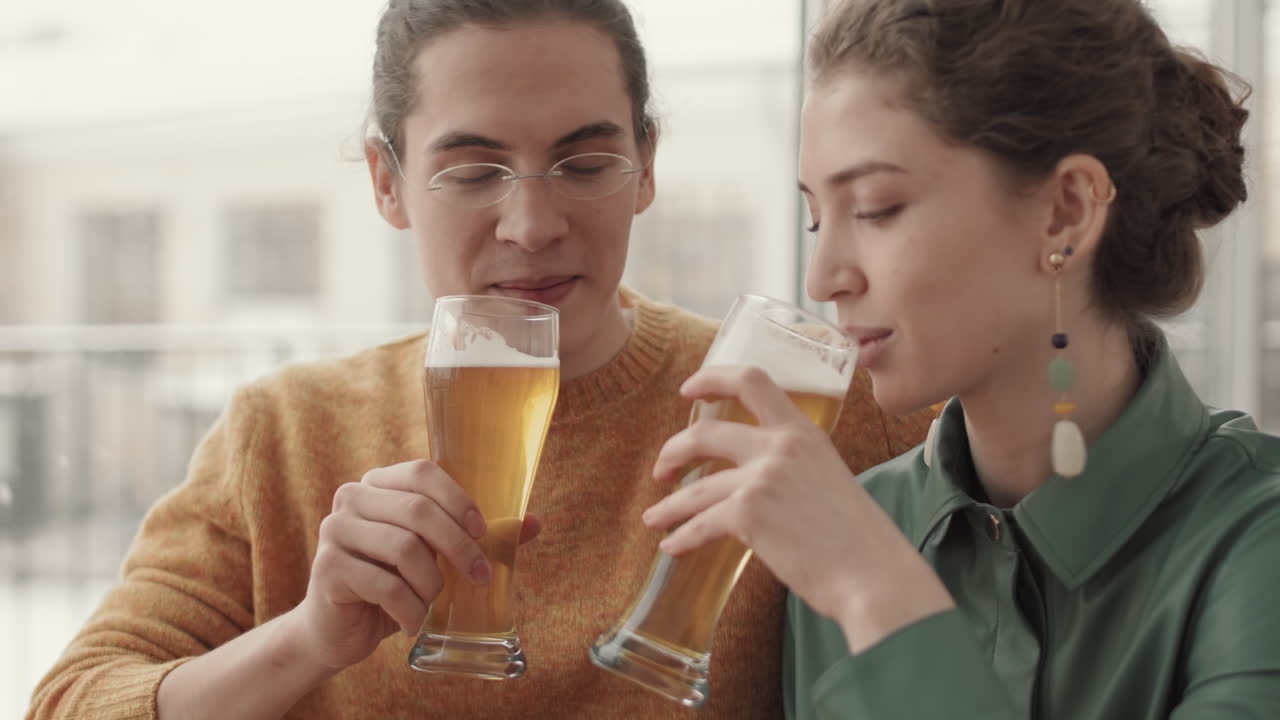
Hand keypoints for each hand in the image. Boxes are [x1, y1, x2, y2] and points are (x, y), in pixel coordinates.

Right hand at [289, 459, 541, 669]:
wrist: (339, 630)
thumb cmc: (393, 585)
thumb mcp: (436, 558)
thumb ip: (477, 537)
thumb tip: (535, 523)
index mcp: (379, 483)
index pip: (423, 472)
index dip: (458, 499)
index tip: (483, 532)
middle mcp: (352, 497)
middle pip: (418, 510)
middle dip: (459, 547)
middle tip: (479, 578)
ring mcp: (335, 530)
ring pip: (404, 548)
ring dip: (431, 584)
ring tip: (431, 604)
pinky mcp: (327, 568)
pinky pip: (385, 585)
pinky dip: (409, 610)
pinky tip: (411, 623)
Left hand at [642, 366, 952, 652]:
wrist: (874, 576)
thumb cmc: (859, 542)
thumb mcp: (830, 480)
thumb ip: (795, 470)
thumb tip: (760, 487)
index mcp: (804, 432)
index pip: (752, 380)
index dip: (712, 378)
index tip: (688, 389)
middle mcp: (780, 446)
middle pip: (705, 433)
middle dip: (674, 451)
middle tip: (663, 471)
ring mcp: (762, 477)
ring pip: (695, 487)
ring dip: (668, 506)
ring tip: (654, 519)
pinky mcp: (748, 513)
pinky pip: (700, 524)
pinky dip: (681, 538)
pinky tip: (671, 548)